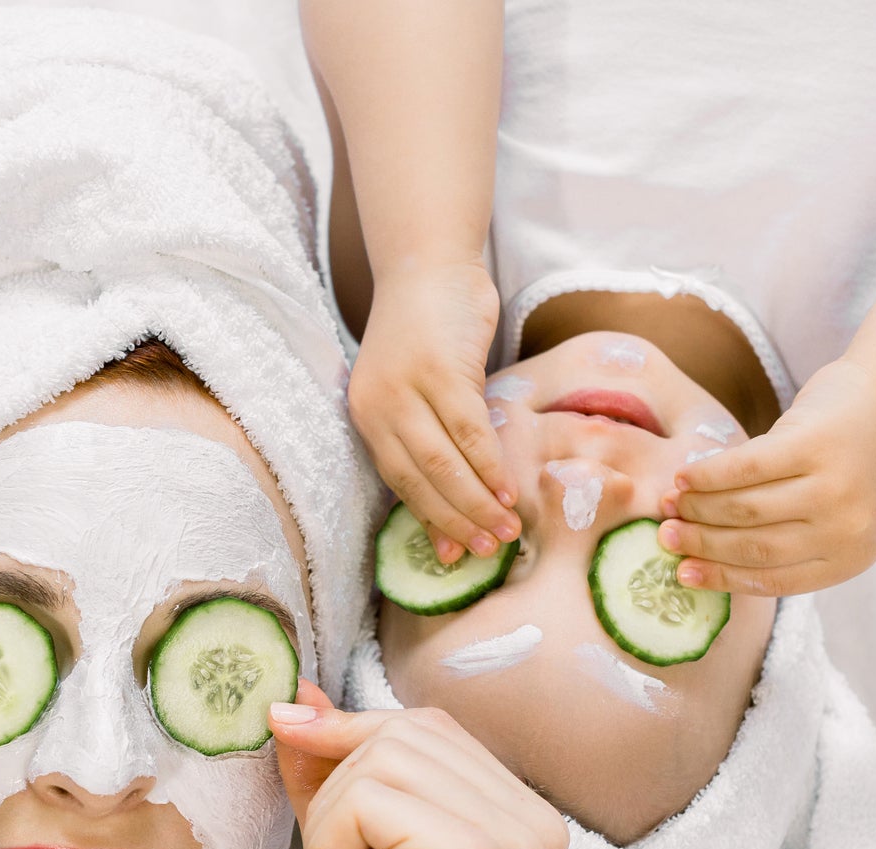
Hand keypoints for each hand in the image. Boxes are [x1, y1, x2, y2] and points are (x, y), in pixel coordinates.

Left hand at [268, 683, 567, 848]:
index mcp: (524, 819)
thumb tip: (300, 694)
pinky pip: (366, 798)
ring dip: (332, 825)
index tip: (292, 743)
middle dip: (340, 789)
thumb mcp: (349, 843)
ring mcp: (511, 838)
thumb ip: (336, 768)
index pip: (430, 728)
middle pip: (406, 731)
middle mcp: (536, 823)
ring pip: (380, 758)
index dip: (352, 734)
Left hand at [350, 261, 513, 562]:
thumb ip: (427, 436)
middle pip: (417, 479)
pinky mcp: (440, 370)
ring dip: (478, 501)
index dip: (429, 520)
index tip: (454, 555)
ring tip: (507, 529)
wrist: (428, 266)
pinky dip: (490, 465)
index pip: (397, 482)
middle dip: (455, 520)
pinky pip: (469, 431)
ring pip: (443, 461)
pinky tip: (510, 488)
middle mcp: (377, 405)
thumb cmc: (427, 333)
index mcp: (366, 416)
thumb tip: (456, 498)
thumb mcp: (415, 391)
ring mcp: (407, 387)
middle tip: (487, 550)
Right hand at [655, 357, 875, 594]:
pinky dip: (707, 474)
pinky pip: (745, 467)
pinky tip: (684, 476)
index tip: (682, 573)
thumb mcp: (833, 516)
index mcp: (851, 557)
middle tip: (665, 535)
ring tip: (671, 504)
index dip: (720, 577)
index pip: (773, 578)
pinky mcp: (815, 443)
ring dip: (698, 508)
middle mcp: (847, 528)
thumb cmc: (852, 465)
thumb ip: (786, 540)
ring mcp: (834, 485)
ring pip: (745, 508)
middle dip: (701, 542)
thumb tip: (704, 559)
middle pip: (754, 545)